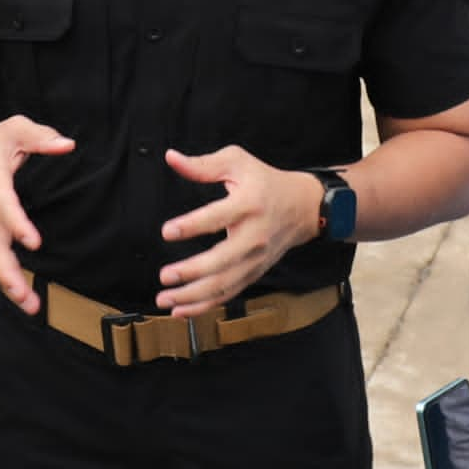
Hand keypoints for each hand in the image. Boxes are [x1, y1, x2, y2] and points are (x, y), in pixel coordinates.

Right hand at [0, 116, 73, 313]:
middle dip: (6, 270)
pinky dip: (9, 280)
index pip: (3, 204)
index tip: (33, 242)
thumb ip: (40, 136)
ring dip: (9, 283)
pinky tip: (26, 299)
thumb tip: (67, 145)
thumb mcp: (14, 129)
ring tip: (30, 306)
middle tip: (22, 294)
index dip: (16, 224)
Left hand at [155, 144, 320, 313]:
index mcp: (249, 204)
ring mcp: (255, 259)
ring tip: (165, 299)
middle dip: (192, 272)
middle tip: (165, 275)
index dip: (192, 225)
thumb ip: (203, 165)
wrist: (303, 207)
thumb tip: (171, 158)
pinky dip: (204, 306)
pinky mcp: (253, 273)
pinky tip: (181, 310)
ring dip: (193, 296)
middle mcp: (254, 235)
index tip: (167, 231)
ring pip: (224, 284)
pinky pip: (228, 294)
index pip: (218, 217)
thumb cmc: (265, 182)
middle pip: (222, 260)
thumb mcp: (237, 163)